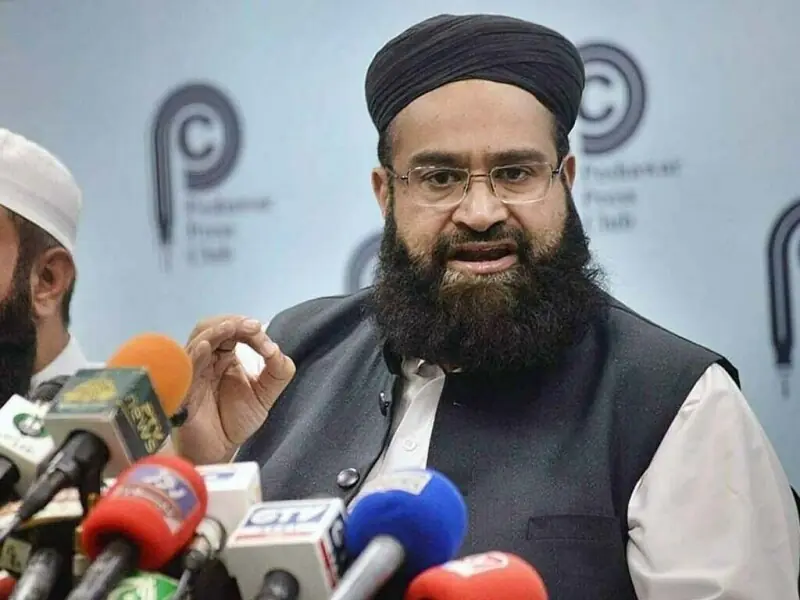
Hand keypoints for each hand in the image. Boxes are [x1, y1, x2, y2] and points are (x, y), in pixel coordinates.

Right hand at [176, 316, 294, 463]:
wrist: (219, 452)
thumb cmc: (235, 421)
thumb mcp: (265, 394)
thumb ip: (277, 371)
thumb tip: (275, 349)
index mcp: (223, 356)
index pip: (232, 331)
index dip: (249, 330)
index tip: (268, 346)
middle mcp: (205, 360)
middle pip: (210, 327)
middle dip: (232, 323)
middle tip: (253, 327)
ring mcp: (192, 373)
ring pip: (196, 341)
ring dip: (215, 331)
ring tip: (233, 328)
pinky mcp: (182, 391)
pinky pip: (183, 369)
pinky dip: (193, 355)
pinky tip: (204, 347)